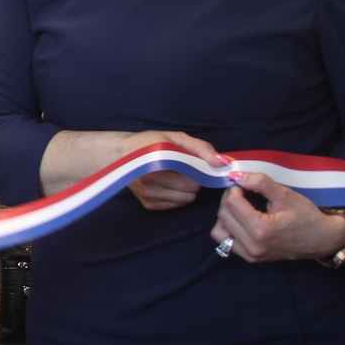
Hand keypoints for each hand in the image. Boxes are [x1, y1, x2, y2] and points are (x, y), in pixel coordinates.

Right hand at [40, 129, 222, 208]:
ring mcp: (148, 196)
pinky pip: (173, 206)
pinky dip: (176, 197)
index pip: (194, 179)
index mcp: (158, 166)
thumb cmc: (149, 143)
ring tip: (177, 177)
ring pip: (184, 200)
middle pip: (190, 192)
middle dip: (193, 182)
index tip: (196, 165)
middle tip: (186, 170)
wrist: (121, 154)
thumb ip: (201, 148)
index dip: (199, 172)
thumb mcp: (175, 138)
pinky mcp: (147, 204)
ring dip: (186, 191)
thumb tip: (223, 163)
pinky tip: (170, 186)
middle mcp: (150, 184)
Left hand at [212, 170, 344, 261]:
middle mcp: (252, 245)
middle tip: (242, 192)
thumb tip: (237, 175)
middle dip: (229, 199)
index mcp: (261, 230)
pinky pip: (226, 242)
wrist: (322, 240)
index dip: (234, 189)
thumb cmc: (307, 217)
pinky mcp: (250, 258)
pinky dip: (228, 229)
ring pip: (219, 230)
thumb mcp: (286, 195)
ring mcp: (250, 255)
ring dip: (225, 215)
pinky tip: (241, 220)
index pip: (231, 203)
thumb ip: (260, 183)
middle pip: (224, 215)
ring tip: (241, 207)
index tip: (243, 184)